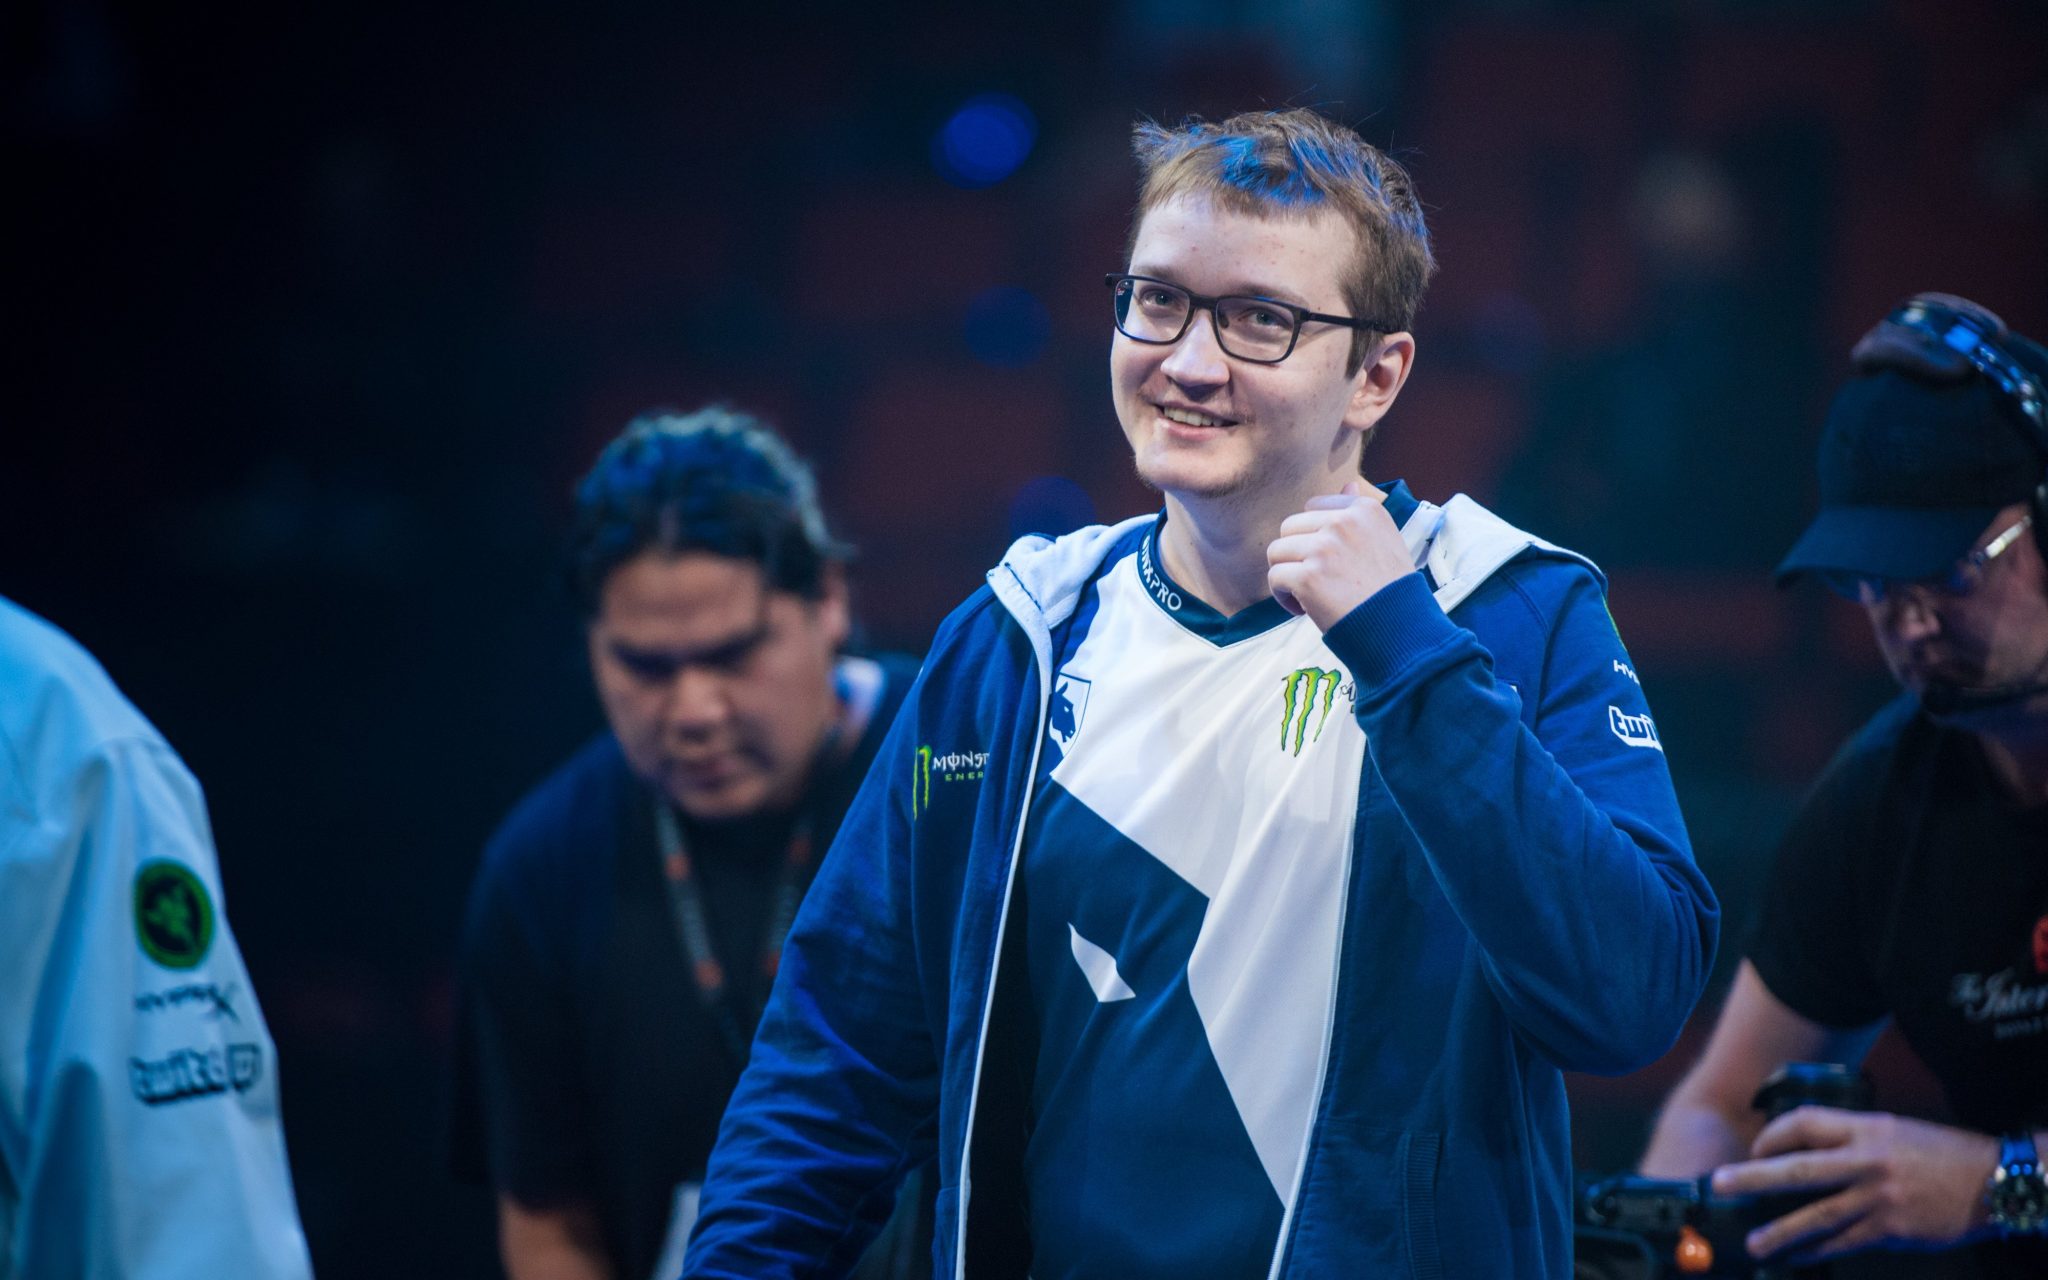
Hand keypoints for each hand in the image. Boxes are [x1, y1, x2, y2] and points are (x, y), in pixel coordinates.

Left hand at [1266, 481, 1418, 630]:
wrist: (1399, 629)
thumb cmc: (1390, 589)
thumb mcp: (1386, 539)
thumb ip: (1360, 511)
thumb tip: (1348, 483)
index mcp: (1364, 510)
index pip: (1313, 507)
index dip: (1313, 536)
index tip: (1329, 561)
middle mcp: (1344, 523)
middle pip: (1289, 528)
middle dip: (1296, 555)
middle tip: (1316, 580)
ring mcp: (1324, 548)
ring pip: (1276, 552)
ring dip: (1288, 574)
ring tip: (1309, 595)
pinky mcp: (1308, 577)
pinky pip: (1275, 577)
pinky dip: (1283, 597)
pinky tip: (1304, 608)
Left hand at [1708, 1107, 1996, 1262]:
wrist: (1991, 1181)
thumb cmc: (1941, 1153)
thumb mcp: (1894, 1130)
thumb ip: (1853, 1139)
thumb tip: (1810, 1155)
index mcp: (1865, 1128)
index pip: (1804, 1122)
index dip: (1773, 1135)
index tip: (1756, 1148)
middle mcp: (1866, 1160)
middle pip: (1797, 1169)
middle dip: (1752, 1177)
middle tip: (1719, 1184)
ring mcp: (1877, 1197)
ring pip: (1816, 1216)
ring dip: (1780, 1232)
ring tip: (1754, 1243)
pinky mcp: (1890, 1228)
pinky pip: (1844, 1242)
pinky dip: (1818, 1251)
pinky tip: (1799, 1258)